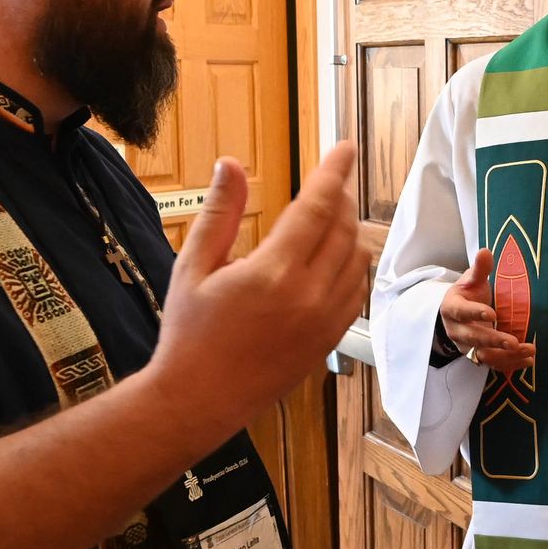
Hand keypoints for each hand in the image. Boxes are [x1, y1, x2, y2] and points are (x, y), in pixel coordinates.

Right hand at [148, 143, 368, 431]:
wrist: (198, 401)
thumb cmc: (189, 333)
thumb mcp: (193, 266)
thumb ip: (220, 213)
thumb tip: (230, 165)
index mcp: (273, 273)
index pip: (318, 206)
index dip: (334, 171)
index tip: (345, 148)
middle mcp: (308, 296)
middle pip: (345, 228)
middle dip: (342, 196)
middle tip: (333, 178)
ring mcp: (324, 320)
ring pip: (358, 258)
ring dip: (350, 229)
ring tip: (332, 213)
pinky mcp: (330, 339)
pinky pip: (357, 290)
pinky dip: (354, 264)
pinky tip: (336, 255)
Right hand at [438, 248, 533, 372]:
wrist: (458, 313)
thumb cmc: (467, 293)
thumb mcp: (471, 279)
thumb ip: (479, 269)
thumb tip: (485, 251)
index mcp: (452, 308)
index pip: (461, 312)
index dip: (475, 313)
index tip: (492, 313)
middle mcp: (457, 331)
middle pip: (473, 338)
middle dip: (494, 341)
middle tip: (514, 341)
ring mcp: (467, 347)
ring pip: (484, 356)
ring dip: (506, 356)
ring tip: (528, 351)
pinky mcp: (478, 356)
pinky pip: (493, 364)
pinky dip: (511, 364)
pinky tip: (529, 360)